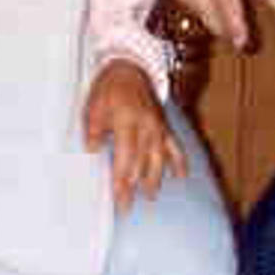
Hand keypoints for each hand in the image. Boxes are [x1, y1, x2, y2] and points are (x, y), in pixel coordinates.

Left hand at [83, 60, 186, 211]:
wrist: (130, 67)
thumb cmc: (109, 88)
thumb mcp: (94, 104)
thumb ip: (94, 128)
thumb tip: (92, 150)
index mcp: (128, 121)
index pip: (125, 157)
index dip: (121, 180)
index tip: (117, 198)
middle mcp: (147, 126)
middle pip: (142, 163)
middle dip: (134, 186)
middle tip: (126, 207)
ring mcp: (158, 127)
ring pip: (159, 158)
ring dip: (154, 179)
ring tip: (149, 196)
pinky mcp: (165, 125)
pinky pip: (175, 146)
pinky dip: (179, 162)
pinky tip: (181, 177)